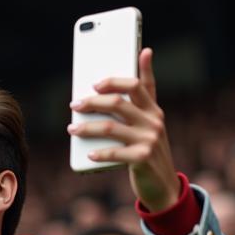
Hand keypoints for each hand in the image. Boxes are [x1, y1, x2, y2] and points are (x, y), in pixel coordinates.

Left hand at [68, 48, 180, 212]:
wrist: (163, 184)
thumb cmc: (149, 148)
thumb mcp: (151, 119)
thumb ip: (147, 90)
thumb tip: (145, 50)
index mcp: (154, 110)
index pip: (135, 86)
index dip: (113, 82)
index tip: (94, 84)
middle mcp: (153, 122)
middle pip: (117, 104)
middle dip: (92, 103)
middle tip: (74, 105)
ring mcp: (149, 141)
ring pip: (110, 128)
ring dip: (87, 128)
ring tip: (72, 129)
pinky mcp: (142, 159)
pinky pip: (114, 153)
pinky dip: (99, 153)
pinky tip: (88, 153)